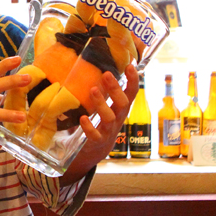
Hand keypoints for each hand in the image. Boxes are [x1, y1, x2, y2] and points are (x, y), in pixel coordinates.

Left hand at [60, 64, 137, 185]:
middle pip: (122, 103)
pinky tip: (83, 118)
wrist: (95, 150)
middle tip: (106, 74)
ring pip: (109, 117)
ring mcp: (108, 130)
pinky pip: (95, 135)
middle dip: (115, 89)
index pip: (131, 93)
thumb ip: (105, 90)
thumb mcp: (107, 105)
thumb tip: (100, 65)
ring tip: (93, 90)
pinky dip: (89, 127)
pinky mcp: (97, 141)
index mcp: (121, 108)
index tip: (130, 66)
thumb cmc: (101, 121)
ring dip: (101, 103)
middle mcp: (118, 118)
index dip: (133, 80)